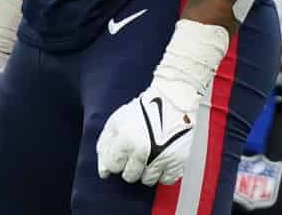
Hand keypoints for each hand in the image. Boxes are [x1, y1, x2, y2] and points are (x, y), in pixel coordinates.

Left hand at [96, 19, 226, 185]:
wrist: (173, 100)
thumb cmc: (143, 110)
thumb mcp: (117, 120)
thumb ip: (105, 145)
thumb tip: (103, 172)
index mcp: (125, 140)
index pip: (112, 166)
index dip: (115, 160)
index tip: (121, 154)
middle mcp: (143, 151)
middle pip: (129, 176)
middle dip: (130, 166)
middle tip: (136, 153)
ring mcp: (161, 158)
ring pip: (147, 180)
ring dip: (146, 170)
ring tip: (150, 154)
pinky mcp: (178, 161)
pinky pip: (166, 180)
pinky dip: (163, 172)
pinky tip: (162, 158)